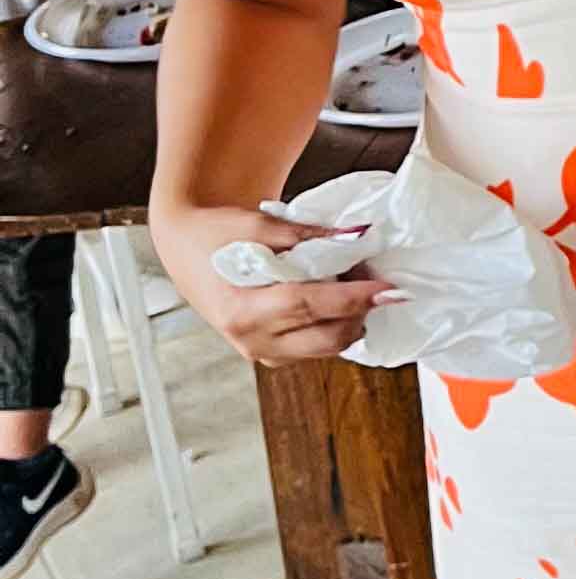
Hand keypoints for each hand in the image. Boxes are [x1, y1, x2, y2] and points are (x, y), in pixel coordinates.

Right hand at [157, 203, 378, 363]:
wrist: (186, 247)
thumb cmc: (215, 234)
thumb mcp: (257, 224)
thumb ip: (307, 234)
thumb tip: (356, 235)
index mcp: (241, 309)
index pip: (308, 307)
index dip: (352, 298)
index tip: (388, 288)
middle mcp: (251, 339)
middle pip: (324, 337)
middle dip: (360, 311)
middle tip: (374, 278)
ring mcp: (261, 351)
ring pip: (325, 348)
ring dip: (350, 320)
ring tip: (355, 283)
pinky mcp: (271, 353)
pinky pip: (314, 346)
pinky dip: (333, 325)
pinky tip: (336, 297)